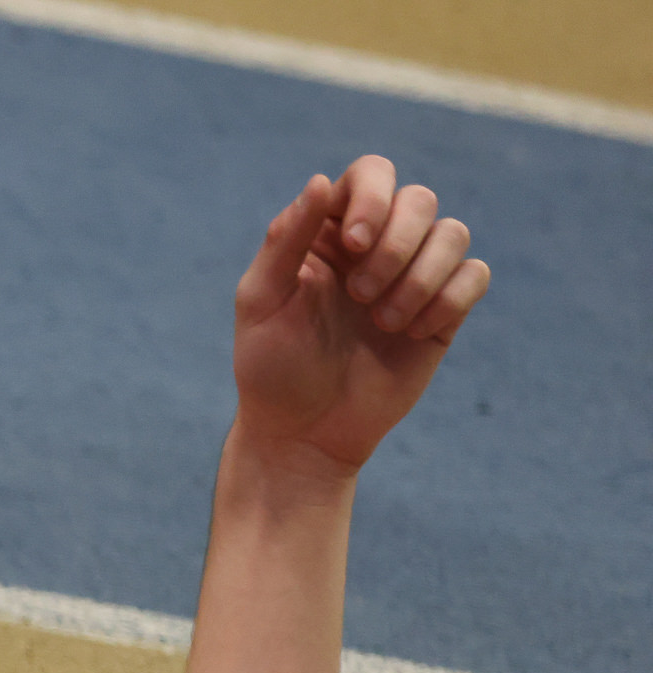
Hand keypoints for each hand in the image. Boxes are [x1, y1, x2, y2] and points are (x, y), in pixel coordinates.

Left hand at [229, 155, 489, 479]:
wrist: (304, 432)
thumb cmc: (271, 367)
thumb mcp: (261, 301)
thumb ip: (286, 239)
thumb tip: (321, 181)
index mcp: (330, 233)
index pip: (370, 175)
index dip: (372, 198)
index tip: (353, 245)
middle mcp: (376, 245)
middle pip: (419, 199)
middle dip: (396, 245)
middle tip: (361, 296)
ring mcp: (413, 276)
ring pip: (454, 233)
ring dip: (421, 277)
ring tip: (383, 323)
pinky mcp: (443, 311)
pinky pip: (475, 275)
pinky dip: (448, 300)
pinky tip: (413, 335)